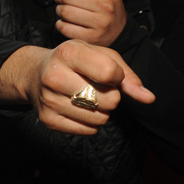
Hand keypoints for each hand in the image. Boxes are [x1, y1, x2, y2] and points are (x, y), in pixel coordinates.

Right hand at [25, 40, 154, 134]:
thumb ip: (126, 75)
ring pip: (100, 118)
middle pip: (108, 100)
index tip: (109, 74)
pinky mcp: (48, 120)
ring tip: (88, 98)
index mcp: (68, 53)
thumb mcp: (99, 55)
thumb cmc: (74, 62)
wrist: (35, 73)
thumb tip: (148, 98)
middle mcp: (54, 76)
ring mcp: (49, 100)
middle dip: (111, 97)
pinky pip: (88, 130)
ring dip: (102, 112)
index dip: (117, 77)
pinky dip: (91, 123)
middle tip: (97, 88)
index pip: (110, 73)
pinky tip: (80, 109)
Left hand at [48, 0, 127, 45]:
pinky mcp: (92, 38)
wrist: (118, 31)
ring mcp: (101, 23)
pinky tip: (66, 22)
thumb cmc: (103, 7)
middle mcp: (107, 6)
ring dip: (59, 10)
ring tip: (64, 10)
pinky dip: (60, 24)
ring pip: (65, 11)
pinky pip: (65, 28)